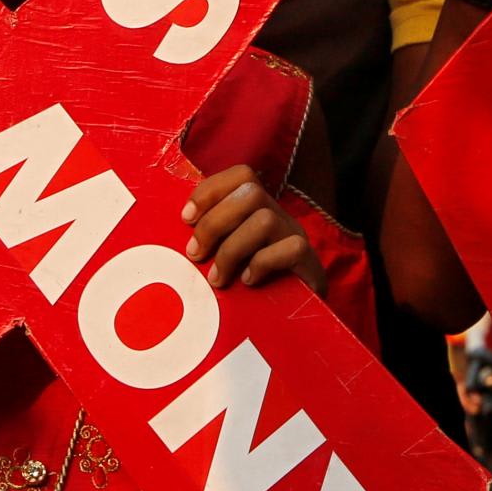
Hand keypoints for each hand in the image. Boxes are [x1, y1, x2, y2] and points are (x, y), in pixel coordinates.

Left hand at [181, 165, 322, 293]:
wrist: (298, 315)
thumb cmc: (254, 286)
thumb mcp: (229, 258)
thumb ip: (211, 243)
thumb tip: (181, 241)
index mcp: (258, 210)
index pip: (241, 175)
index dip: (211, 189)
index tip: (186, 218)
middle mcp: (279, 216)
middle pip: (250, 192)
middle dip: (214, 223)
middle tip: (196, 254)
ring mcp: (296, 236)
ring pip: (265, 219)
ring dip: (232, 249)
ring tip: (217, 278)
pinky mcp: (309, 262)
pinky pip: (290, 248)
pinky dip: (262, 264)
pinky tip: (248, 281)